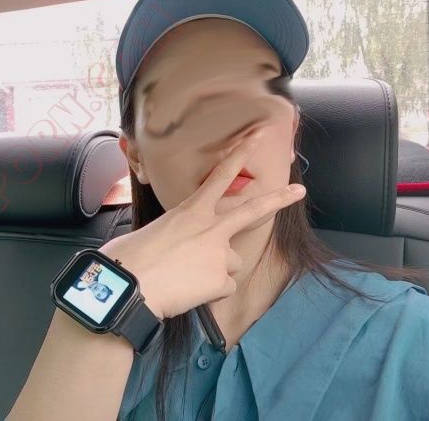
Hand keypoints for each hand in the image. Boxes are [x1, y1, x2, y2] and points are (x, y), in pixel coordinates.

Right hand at [99, 128, 306, 319]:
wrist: (130, 286)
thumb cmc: (129, 258)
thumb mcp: (155, 233)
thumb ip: (177, 234)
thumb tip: (182, 249)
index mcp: (191, 210)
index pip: (220, 176)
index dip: (239, 155)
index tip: (255, 137)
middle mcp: (212, 228)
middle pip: (252, 210)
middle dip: (279, 199)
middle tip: (299, 191)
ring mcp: (221, 254)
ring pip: (232, 261)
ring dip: (217, 268)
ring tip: (189, 276)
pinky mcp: (222, 280)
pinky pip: (224, 286)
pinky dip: (210, 291)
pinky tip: (191, 292)